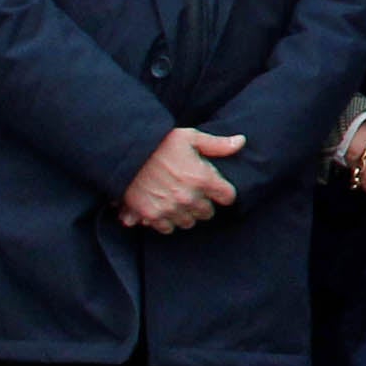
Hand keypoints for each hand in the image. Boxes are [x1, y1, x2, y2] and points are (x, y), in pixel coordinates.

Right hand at [119, 127, 244, 232]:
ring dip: (185, 214)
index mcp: (203, 178)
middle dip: (203, 204)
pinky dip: (166, 221)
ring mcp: (170, 208)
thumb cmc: (159, 143)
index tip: (216, 189)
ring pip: (188, 222)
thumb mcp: (190, 137)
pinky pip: (167, 228)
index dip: (223, 192)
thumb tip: (241, 142)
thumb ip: (217, 144)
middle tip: (193, 193)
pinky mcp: (151, 215)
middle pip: (207, 213)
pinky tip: (163, 208)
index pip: (228, 197)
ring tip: (177, 201)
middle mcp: (189, 197)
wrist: (124, 153)